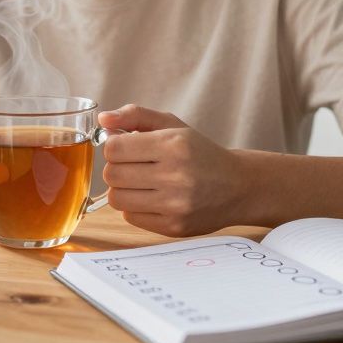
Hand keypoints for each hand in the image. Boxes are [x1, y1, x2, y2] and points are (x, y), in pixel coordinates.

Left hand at [99, 105, 242, 236]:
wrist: (238, 187)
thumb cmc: (199, 153)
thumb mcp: (172, 125)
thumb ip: (135, 115)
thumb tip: (103, 119)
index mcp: (174, 144)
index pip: (114, 148)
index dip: (114, 146)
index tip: (125, 147)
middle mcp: (175, 174)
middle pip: (111, 174)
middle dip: (116, 168)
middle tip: (133, 166)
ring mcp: (175, 204)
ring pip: (116, 198)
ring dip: (122, 189)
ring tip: (140, 183)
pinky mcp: (173, 226)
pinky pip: (130, 217)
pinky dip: (134, 207)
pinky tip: (152, 198)